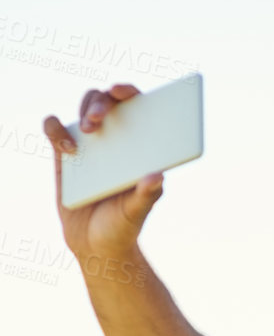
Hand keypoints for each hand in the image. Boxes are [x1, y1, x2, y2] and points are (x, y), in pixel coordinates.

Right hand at [43, 85, 164, 264]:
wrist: (96, 245)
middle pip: (107, 101)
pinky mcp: (64, 153)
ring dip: (84, 111)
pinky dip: (56, 130)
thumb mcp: (136, 213)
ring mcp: (89, 143)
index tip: (121, 90)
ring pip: (83, 107)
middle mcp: (116, 138)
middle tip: (98, 120)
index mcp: (139, 145)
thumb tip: (158, 176)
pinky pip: (54, 128)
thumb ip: (146, 195)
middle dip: (102, 103)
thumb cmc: (122, 226)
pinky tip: (68, 149)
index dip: (129, 90)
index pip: (136, 105)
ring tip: (88, 132)